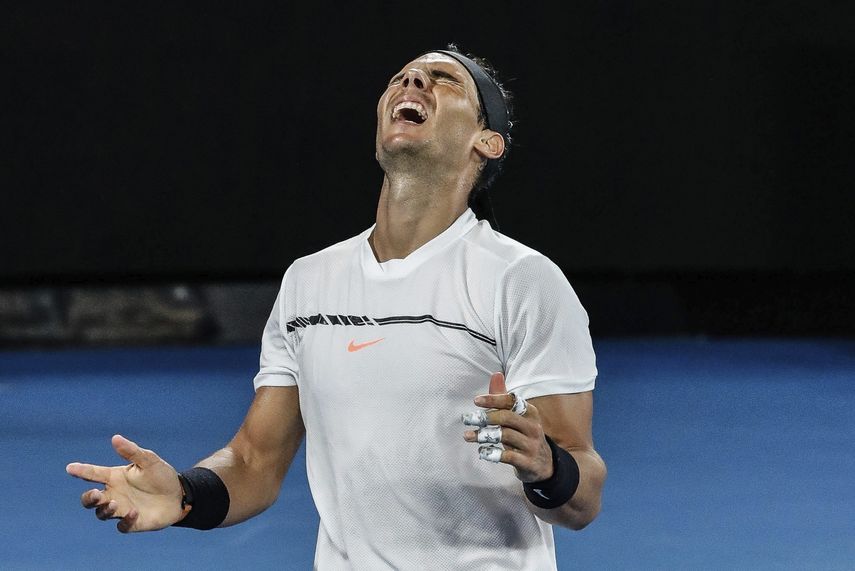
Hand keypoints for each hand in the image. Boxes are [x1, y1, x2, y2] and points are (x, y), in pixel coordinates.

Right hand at [66, 434, 185, 532]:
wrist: (180, 495)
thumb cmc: (162, 476)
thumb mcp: (149, 461)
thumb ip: (132, 451)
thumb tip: (115, 438)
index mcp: (115, 477)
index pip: (94, 474)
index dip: (82, 470)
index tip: (70, 467)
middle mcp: (115, 494)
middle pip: (90, 500)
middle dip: (88, 498)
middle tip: (96, 494)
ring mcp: (122, 510)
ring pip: (101, 514)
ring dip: (105, 509)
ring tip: (115, 502)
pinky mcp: (132, 523)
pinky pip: (122, 526)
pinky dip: (125, 520)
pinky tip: (134, 512)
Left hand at [463, 372, 553, 482]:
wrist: (544, 465)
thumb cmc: (524, 435)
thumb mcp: (517, 417)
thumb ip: (504, 398)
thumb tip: (496, 374)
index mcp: (530, 413)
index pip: (512, 401)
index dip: (494, 399)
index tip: (476, 401)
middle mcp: (533, 427)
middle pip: (507, 418)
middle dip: (486, 417)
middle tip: (467, 418)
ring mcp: (531, 445)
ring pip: (506, 436)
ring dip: (484, 435)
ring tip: (467, 436)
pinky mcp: (528, 462)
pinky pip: (509, 456)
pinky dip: (493, 454)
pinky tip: (481, 452)